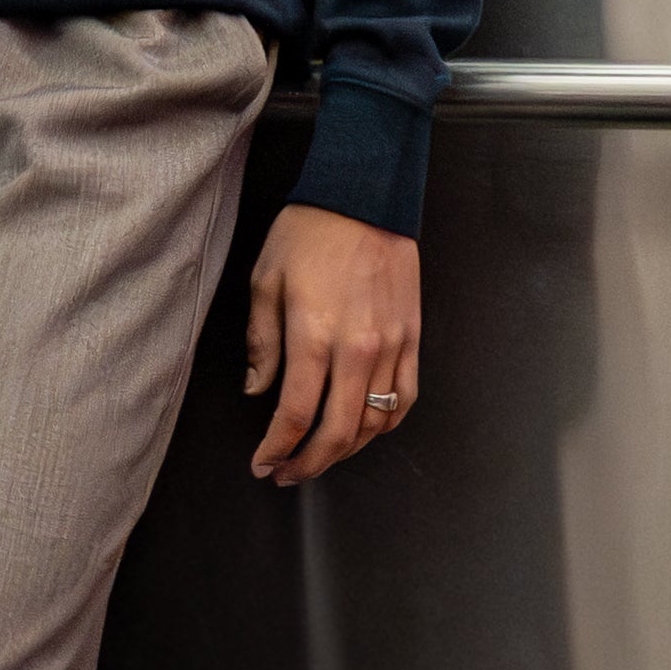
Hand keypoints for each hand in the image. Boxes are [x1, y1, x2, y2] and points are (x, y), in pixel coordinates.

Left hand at [243, 208, 418, 484]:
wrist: (365, 195)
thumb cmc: (309, 231)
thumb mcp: (265, 279)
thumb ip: (261, 343)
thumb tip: (257, 390)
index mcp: (314, 335)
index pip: (294, 414)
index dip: (276, 449)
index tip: (262, 464)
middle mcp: (357, 349)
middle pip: (338, 432)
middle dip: (308, 463)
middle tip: (287, 474)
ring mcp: (392, 346)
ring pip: (375, 423)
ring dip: (346, 451)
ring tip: (320, 456)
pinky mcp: (413, 338)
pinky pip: (406, 399)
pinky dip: (387, 425)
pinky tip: (366, 431)